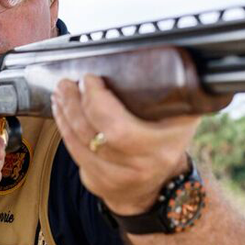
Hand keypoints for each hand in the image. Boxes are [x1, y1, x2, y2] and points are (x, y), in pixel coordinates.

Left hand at [51, 74, 199, 215]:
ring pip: (79, 144)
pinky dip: (65, 130)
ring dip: (65, 115)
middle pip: (93, 134)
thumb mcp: (184, 119)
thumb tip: (166, 57)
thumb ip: (178, 93)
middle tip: (67, 83)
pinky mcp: (96, 183)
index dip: (96, 101)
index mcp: (158, 149)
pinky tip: (61, 112)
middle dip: (74, 105)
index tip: (90, 79)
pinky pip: (74, 154)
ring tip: (61, 93)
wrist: (159, 187)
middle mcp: (135, 167)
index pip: (118, 128)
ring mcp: (114, 179)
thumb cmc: (168, 142)